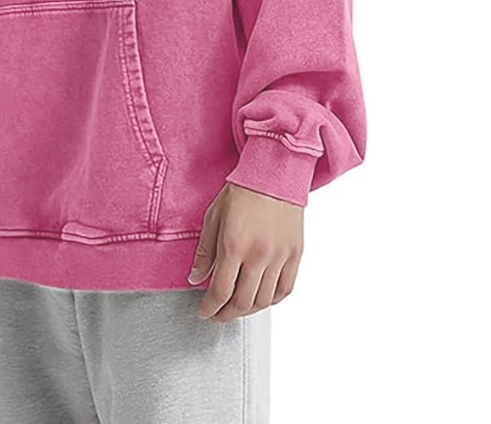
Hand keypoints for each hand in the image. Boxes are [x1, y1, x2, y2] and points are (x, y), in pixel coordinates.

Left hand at [188, 182, 303, 322]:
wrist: (274, 175)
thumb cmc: (241, 192)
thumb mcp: (213, 217)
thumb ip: (204, 251)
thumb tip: (195, 278)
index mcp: (234, 246)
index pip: (220, 291)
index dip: (209, 308)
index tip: (203, 312)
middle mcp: (259, 256)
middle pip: (242, 302)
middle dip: (226, 314)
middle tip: (217, 315)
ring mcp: (280, 257)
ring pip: (264, 300)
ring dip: (248, 310)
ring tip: (237, 308)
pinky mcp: (295, 255)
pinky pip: (285, 289)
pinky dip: (272, 300)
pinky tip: (261, 299)